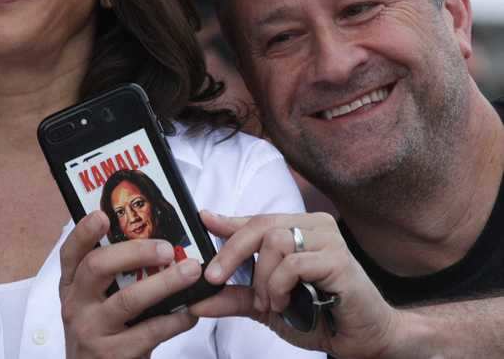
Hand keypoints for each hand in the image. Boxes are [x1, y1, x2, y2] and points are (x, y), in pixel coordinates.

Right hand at [59, 211, 200, 358]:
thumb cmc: (104, 331)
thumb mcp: (96, 301)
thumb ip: (114, 274)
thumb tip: (156, 240)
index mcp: (72, 285)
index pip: (71, 252)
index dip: (84, 231)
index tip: (103, 215)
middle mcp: (76, 305)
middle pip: (98, 267)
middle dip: (135, 251)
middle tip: (166, 248)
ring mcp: (92, 330)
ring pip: (128, 299)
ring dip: (165, 282)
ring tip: (191, 271)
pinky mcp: (113, 354)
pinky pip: (149, 331)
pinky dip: (175, 319)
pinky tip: (190, 311)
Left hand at [190, 211, 401, 358]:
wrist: (362, 339)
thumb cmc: (320, 316)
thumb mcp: (266, 305)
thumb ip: (234, 296)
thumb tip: (198, 296)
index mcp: (299, 229)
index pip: (257, 220)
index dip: (228, 222)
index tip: (203, 220)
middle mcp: (314, 226)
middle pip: (261, 225)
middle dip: (231, 253)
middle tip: (214, 278)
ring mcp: (328, 240)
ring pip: (274, 241)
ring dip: (262, 278)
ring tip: (269, 303)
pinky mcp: (338, 259)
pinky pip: (293, 263)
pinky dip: (279, 286)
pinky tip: (284, 303)